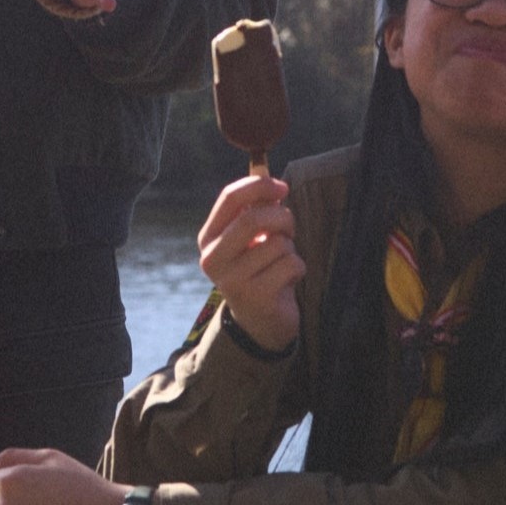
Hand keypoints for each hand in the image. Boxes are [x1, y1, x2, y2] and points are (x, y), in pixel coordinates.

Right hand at [197, 174, 304, 352]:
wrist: (259, 323)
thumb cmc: (258, 269)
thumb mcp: (251, 239)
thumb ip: (256, 211)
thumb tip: (271, 181)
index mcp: (208, 238)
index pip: (230, 198)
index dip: (259, 186)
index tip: (281, 187)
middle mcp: (213, 259)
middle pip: (252, 219)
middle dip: (281, 217)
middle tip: (289, 226)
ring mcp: (232, 280)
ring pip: (277, 244)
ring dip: (290, 248)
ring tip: (282, 262)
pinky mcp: (256, 297)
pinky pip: (290, 265)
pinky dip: (297, 268)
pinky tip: (287, 280)